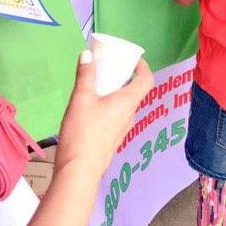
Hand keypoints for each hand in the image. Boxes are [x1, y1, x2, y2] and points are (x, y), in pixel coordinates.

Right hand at [55, 54, 153, 178]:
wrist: (79, 171)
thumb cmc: (83, 132)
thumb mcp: (81, 99)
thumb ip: (85, 76)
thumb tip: (87, 54)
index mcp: (128, 102)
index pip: (146, 80)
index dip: (143, 67)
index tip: (133, 59)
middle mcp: (129, 115)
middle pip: (134, 92)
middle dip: (123, 78)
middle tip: (108, 70)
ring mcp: (122, 130)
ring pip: (124, 106)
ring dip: (115, 94)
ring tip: (96, 87)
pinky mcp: (112, 140)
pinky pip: (116, 117)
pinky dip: (109, 107)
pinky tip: (90, 109)